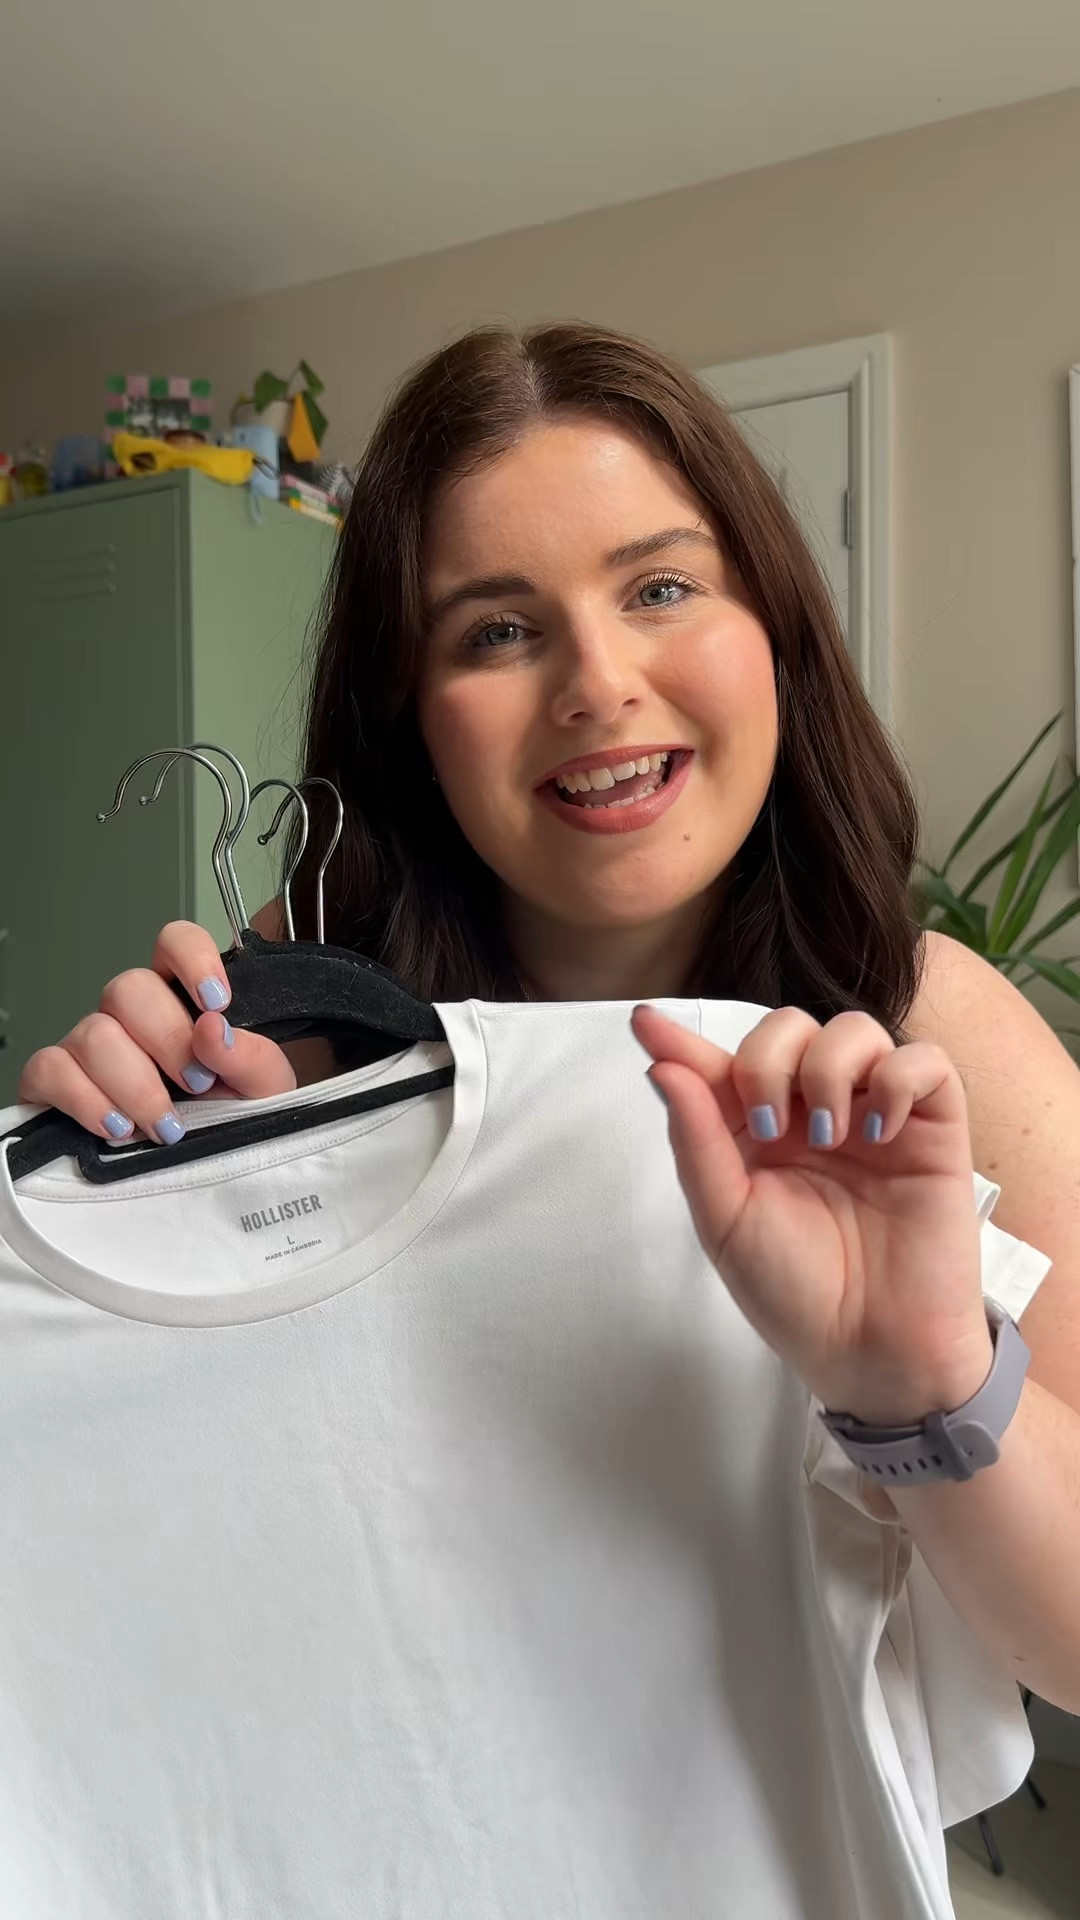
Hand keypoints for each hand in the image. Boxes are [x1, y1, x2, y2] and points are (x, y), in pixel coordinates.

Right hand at [17, 919, 298, 1144]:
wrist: (202, 1173)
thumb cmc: (231, 1117)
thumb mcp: (263, 1091)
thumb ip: (251, 1057)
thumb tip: (213, 1028)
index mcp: (182, 998)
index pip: (174, 942)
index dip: (192, 959)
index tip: (217, 1002)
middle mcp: (130, 1014)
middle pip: (127, 988)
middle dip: (167, 1041)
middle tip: (199, 1086)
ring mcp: (88, 1044)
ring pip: (92, 1033)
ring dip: (134, 1084)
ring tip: (165, 1126)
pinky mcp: (54, 1080)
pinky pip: (49, 1069)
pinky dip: (85, 1100)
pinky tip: (118, 1127)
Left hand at [631, 1003, 994, 1424]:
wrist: (871, 1350)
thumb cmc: (795, 1294)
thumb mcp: (725, 1221)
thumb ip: (697, 1140)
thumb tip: (662, 1067)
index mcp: (759, 1134)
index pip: (723, 1067)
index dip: (684, 1041)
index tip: (643, 1023)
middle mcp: (815, 1112)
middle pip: (789, 1028)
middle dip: (767, 1060)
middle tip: (771, 1125)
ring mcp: (876, 1115)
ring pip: (856, 1030)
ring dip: (829, 1068)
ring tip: (829, 1137)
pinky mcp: (935, 1128)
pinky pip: (925, 1061)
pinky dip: (897, 1078)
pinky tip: (876, 1131)